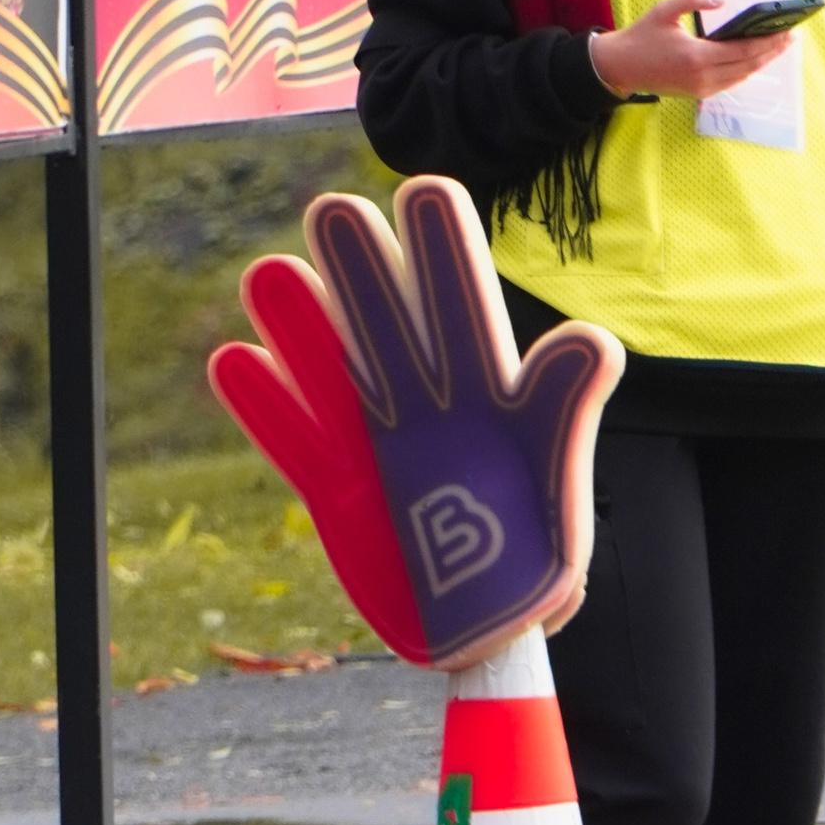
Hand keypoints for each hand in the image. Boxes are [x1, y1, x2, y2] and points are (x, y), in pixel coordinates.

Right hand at [209, 176, 621, 669]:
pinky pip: (292, 441)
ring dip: (299, 322)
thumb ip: (565, 411)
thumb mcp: (558, 485)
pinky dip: (262, 407)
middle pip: (386, 319)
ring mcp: (374, 441)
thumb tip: (591, 341)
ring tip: (269, 274)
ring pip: (329, 366)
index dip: (442, 249)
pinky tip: (234, 361)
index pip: (463, 303)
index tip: (422, 191)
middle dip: (361, 265)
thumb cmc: (535, 559)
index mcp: (488, 391)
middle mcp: (425, 401)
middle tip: (334, 210)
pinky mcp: (334, 489)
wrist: (488, 632)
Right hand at [590, 0, 795, 99]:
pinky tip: (756, 59)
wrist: (621, 67)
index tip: (786, 32)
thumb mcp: (665, 10)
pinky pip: (730, 83)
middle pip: (748, 66)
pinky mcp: (698, 94)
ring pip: (742, 77)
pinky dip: (746, 71)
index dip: (768, 42)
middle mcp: (702, 76)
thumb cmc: (642, 36)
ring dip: (762, 63)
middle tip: (790, 38)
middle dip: (772, 52)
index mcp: (696, 56)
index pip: (743, 51)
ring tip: (778, 47)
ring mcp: (701, 88)